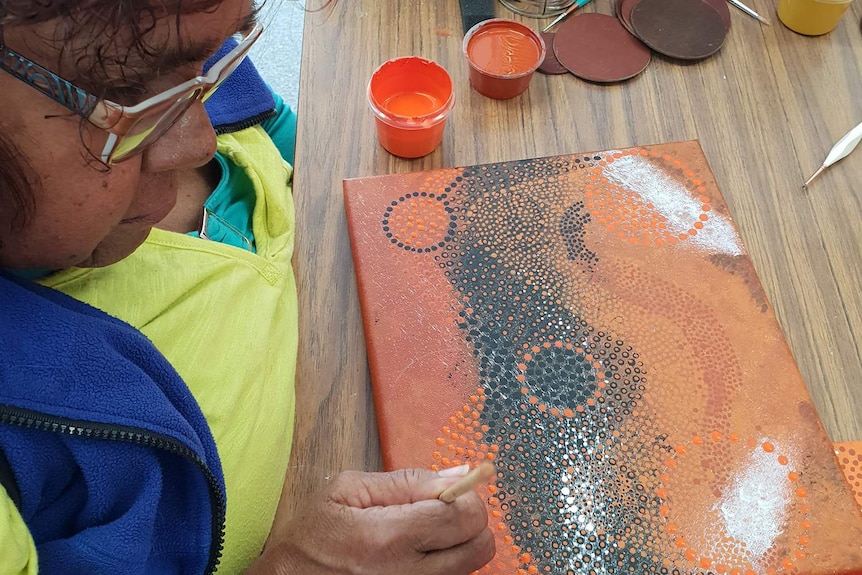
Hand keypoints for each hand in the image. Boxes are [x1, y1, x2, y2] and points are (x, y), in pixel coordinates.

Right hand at [247, 467, 494, 574]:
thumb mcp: (346, 490)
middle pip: (481, 547)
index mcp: (389, 537)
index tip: (447, 492)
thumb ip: (407, 481)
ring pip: (471, 567)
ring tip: (424, 535)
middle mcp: (409, 573)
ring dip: (458, 545)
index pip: (465, 516)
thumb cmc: (312, 536)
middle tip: (441, 512)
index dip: (465, 496)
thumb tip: (459, 474)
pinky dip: (446, 565)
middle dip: (468, 522)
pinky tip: (418, 556)